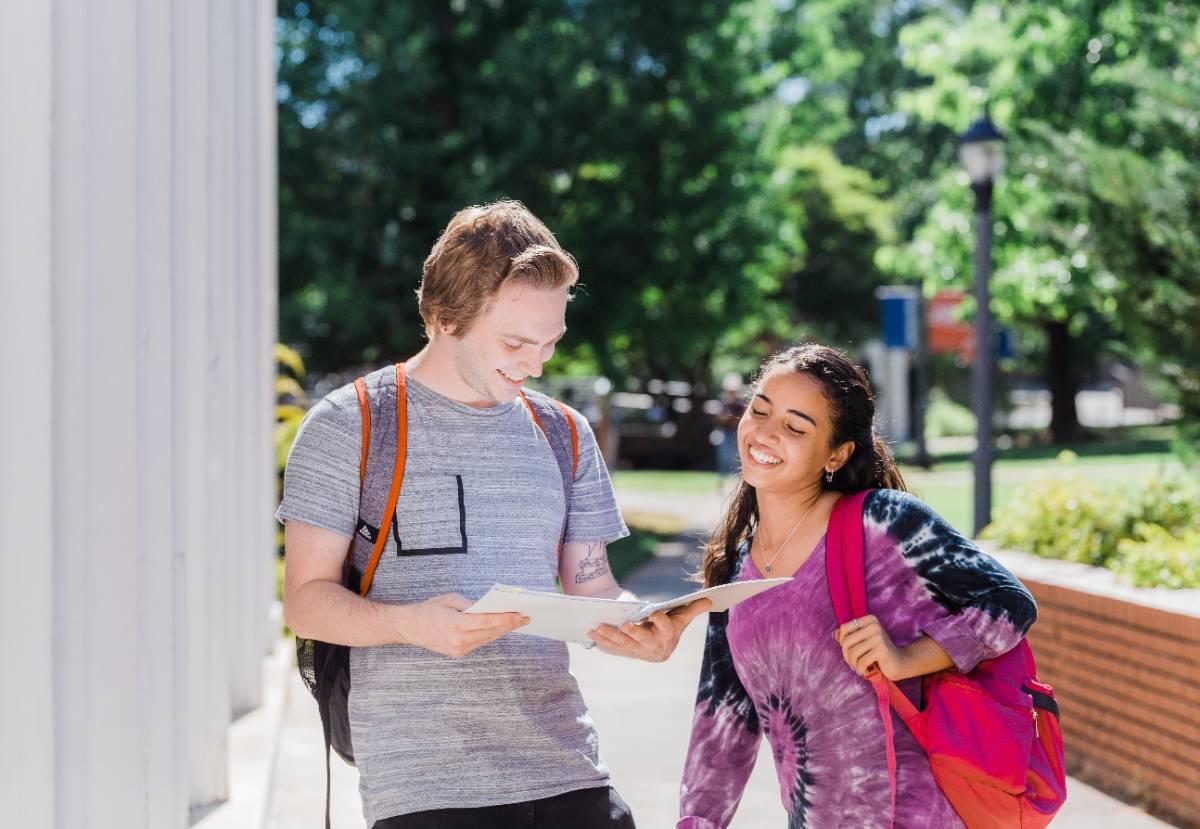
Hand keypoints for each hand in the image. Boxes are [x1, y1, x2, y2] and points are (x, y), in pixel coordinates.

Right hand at [395, 593, 527, 657]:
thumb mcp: (450, 599)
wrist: (409, 627)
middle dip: (509, 624)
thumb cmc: (429, 609)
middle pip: (491, 631)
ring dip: (503, 630)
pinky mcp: (458, 653)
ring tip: (517, 622)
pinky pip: (480, 642)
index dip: (506, 618)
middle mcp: (459, 640)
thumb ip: (471, 604)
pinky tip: (501, 628)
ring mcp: (459, 649)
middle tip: (526, 617)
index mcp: (456, 624)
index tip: (520, 614)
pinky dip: (491, 634)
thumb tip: (490, 607)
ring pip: (487, 638)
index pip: (487, 621)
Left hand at [586, 598, 711, 661]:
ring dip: (609, 636)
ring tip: (597, 626)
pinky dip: (600, 642)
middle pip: (642, 640)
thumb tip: (710, 598)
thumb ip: (693, 608)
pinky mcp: (625, 653)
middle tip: (623, 624)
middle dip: (632, 633)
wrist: (658, 646)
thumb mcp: (681, 617)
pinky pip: (612, 648)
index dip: (660, 621)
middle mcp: (653, 647)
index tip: (653, 613)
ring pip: (623, 645)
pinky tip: (590, 634)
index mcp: (668, 636)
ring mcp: (637, 652)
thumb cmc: (670, 626)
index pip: (665, 628)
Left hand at [834, 615, 906, 679]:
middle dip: (846, 656)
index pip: (844, 628)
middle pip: (846, 641)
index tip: (848, 651)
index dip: (842, 642)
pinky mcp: (882, 650)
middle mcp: (874, 625)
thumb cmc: (878, 651)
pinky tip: (866, 670)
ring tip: (858, 667)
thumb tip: (834, 634)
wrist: (899, 662)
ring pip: (853, 653)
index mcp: (869, 620)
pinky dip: (861, 669)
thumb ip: (849, 636)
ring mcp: (879, 637)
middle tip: (852, 663)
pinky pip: (862, 661)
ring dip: (853, 664)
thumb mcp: (863, 641)